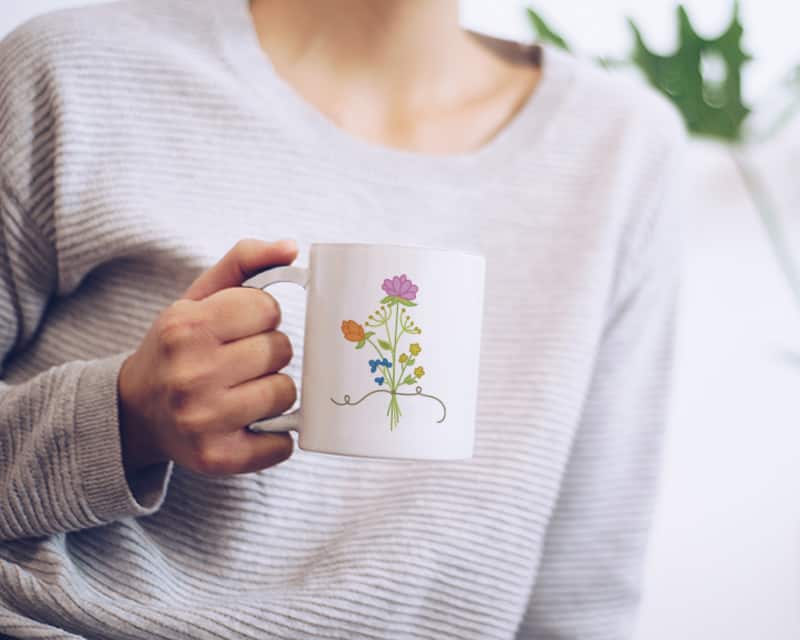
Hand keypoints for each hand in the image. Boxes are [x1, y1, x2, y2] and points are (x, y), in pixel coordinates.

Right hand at [118, 239, 297, 475]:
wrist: (135, 412)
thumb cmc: (179, 347)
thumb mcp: (198, 297)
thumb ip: (245, 262)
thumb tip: (293, 247)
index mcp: (186, 327)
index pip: (267, 308)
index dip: (260, 316)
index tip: (239, 327)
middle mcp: (191, 374)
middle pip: (280, 350)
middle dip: (267, 352)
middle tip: (238, 362)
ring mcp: (204, 420)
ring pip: (286, 393)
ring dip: (273, 391)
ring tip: (242, 391)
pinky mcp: (218, 458)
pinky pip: (283, 445)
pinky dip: (276, 436)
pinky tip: (248, 425)